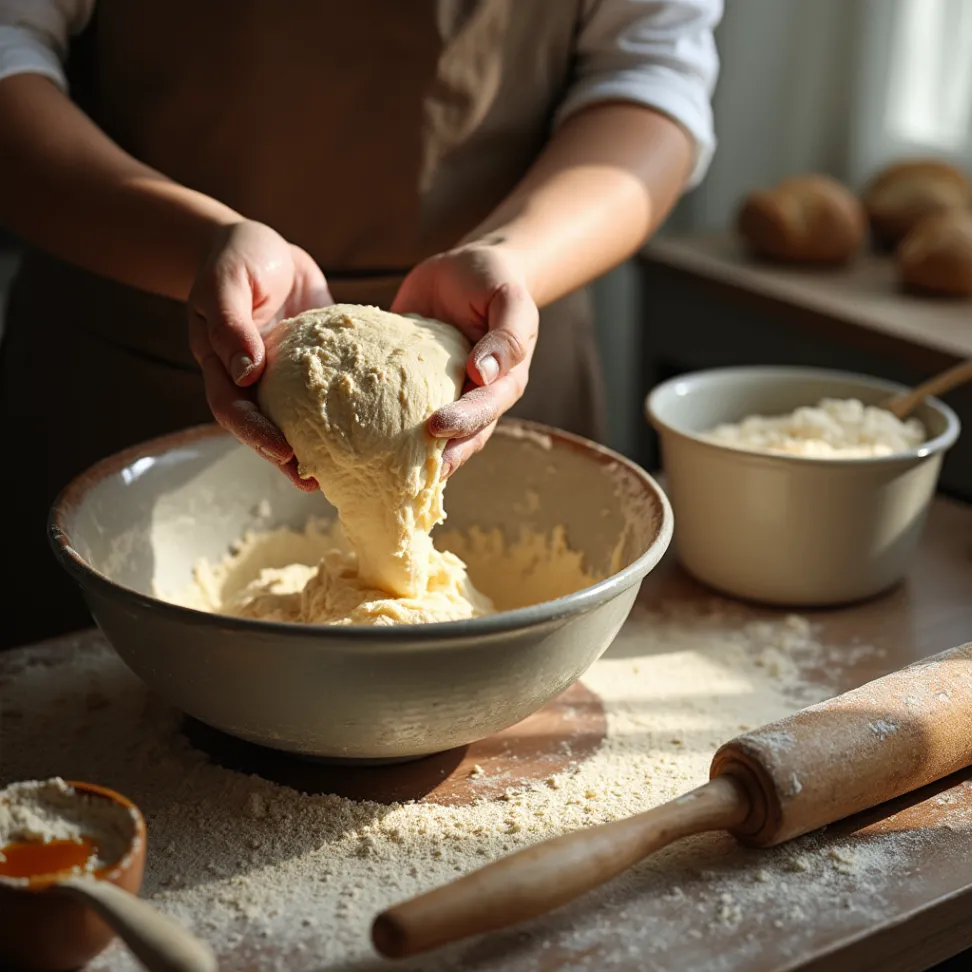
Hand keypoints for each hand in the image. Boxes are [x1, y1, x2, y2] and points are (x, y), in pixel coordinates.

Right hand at [188, 220, 330, 489]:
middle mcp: (251, 380)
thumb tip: (247, 372)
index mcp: (222, 366)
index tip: (282, 451)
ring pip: (297, 419)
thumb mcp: (225, 284)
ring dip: (317, 446)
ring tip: (346, 471)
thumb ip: (231, 324)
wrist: (263, 246)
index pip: (234, 410)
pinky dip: (346, 410)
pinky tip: (374, 425)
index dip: (255, 435)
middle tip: (316, 482)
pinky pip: (330, 390)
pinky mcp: (314, 365)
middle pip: (264, 428)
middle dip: (287, 457)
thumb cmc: (235, 259)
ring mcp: (284, 376)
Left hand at [392, 243, 537, 477]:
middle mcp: (471, 397)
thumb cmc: (493, 282)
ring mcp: (440, 394)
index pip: (485, 411)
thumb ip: (507, 335)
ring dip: (405, 452)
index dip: (463, 422)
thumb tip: (484, 373)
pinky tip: (350, 432)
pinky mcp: (410, 384)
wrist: (464, 268)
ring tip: (377, 470)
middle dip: (433, 453)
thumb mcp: (509, 300)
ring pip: (425, 433)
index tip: (437, 428)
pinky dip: (378, 419)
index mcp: (502, 384)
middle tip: (403, 466)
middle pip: (457, 437)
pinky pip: (396, 405)